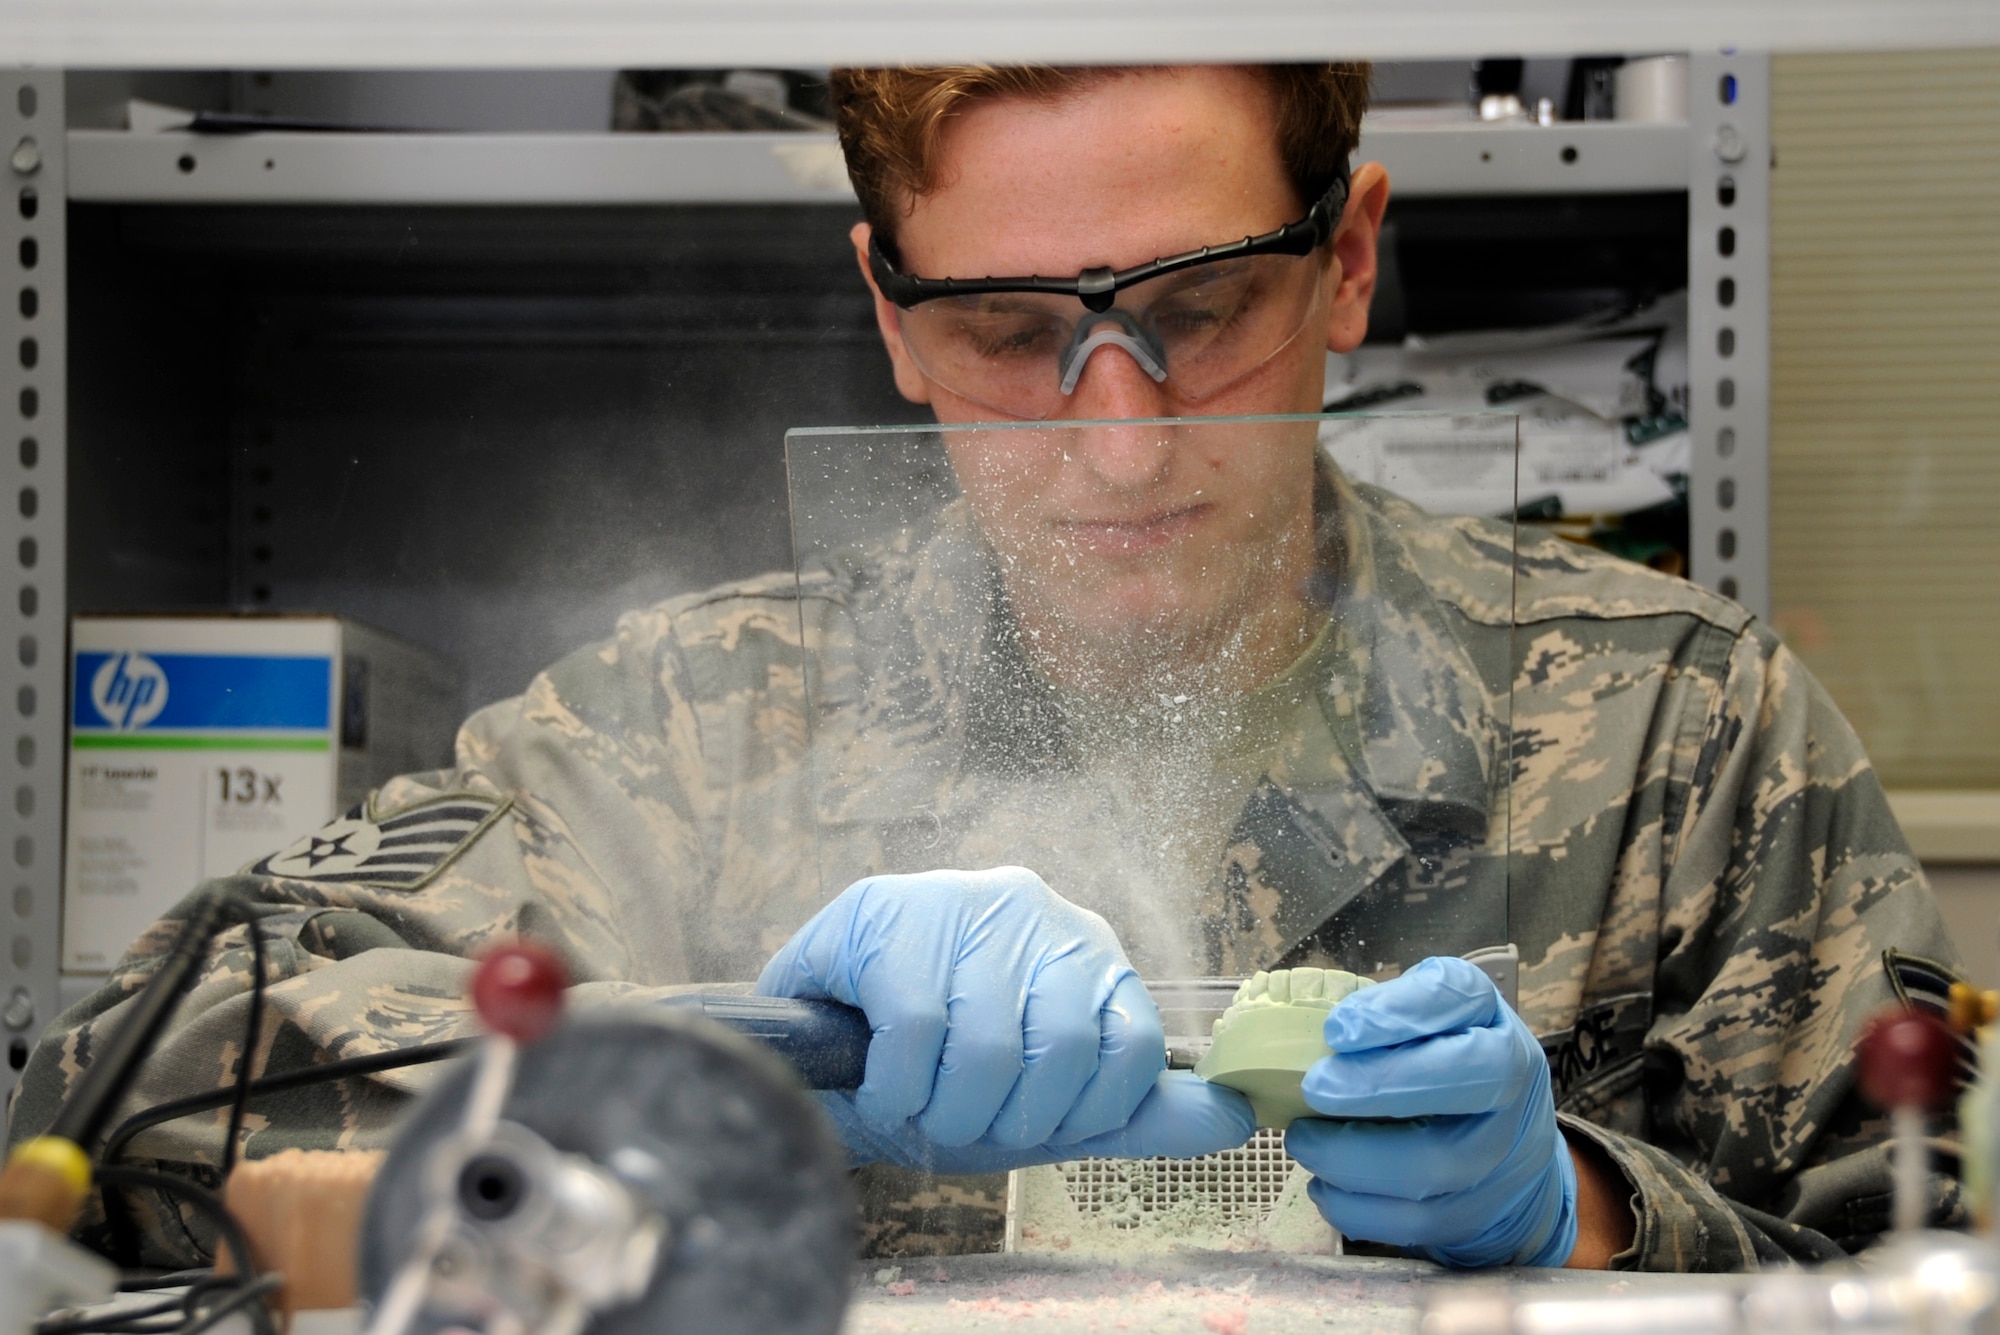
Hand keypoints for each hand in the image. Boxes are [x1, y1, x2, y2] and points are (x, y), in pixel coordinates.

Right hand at [757, 866, 1254, 1170]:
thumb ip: (1138, 1112)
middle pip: (1065, 1050)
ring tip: (919, 1108)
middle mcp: (1033, 908)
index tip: (1030, 1128)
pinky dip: (898, 1088)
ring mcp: (957, 900)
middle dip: (1007, 1120)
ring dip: (946, 1112)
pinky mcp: (882, 912)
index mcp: (1084, 949)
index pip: (1136, 1043)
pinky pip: (916, 1032)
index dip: (1084, 1113)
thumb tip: (1239, 1117)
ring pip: (990, 1045)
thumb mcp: (1046, 1107)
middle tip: (961, 1124)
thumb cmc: (937, 1081)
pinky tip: (883, 1086)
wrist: (814, 1064)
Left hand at [1284, 956, 1577, 1268]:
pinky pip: (1414, 1222)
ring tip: (1304, 1141)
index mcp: (1486, 1016)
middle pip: (1461, 1082)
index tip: (1336, 1030)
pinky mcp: (1478, 1211)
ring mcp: (1501, 1152)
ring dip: (1352, 1158)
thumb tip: (1306, 1036)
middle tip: (1313, 1088)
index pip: (1456, 998)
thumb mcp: (1425, 1019)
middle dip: (1377, 1086)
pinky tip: (1324, 1185)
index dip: (1396, 1013)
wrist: (1509, 1146)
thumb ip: (1380, 1015)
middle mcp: (1510, 1080)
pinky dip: (1357, 1208)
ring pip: (1432, 1166)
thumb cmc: (1444, 1063)